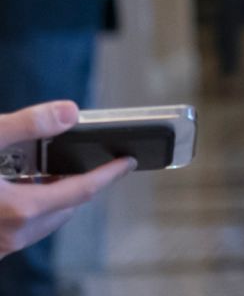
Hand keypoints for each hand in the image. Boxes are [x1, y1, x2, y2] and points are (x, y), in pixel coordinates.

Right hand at [0, 102, 134, 256]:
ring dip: (53, 199)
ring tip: (55, 172)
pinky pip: (19, 229)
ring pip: (41, 223)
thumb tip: (69, 112)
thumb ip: (26, 125)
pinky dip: (29, 208)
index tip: (128, 162)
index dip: (109, 175)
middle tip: (94, 162)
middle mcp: (11, 235)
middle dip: (81, 187)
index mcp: (19, 209)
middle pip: (64, 210)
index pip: (82, 192)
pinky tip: (18, 189)